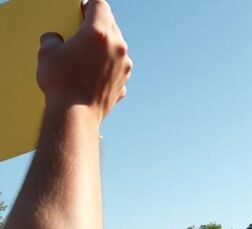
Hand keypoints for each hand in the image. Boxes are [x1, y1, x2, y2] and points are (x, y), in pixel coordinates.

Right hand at [37, 0, 131, 122]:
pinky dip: (108, 66)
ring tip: (86, 55)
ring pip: (117, 46)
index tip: (83, 10)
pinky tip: (94, 73)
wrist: (75, 115)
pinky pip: (117, 66)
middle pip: (111, 25)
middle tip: (82, 31)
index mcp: (98, 34)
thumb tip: (57, 39)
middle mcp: (118, 47)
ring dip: (104, 47)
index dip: (90, 5)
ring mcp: (124, 65)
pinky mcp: (125, 81)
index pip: (100, 6)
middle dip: (97, 25)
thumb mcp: (47, 52)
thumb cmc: (61, 82)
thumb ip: (54, 38)